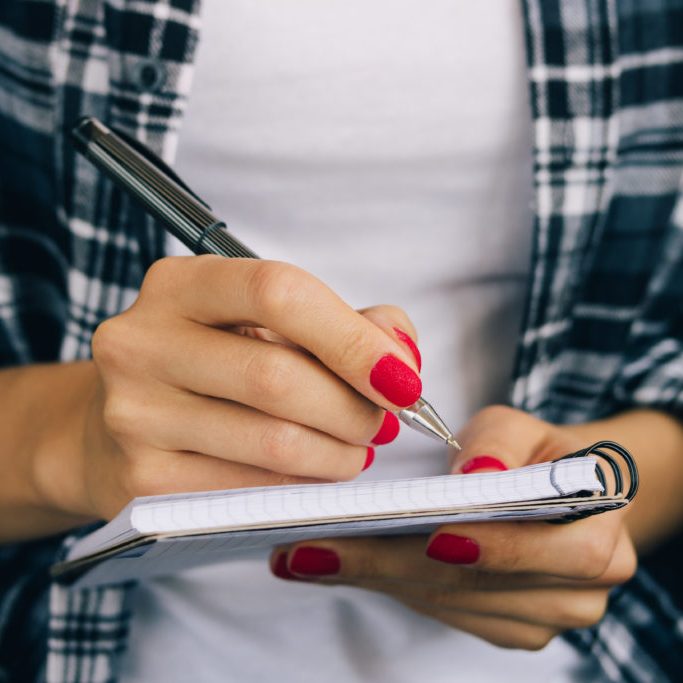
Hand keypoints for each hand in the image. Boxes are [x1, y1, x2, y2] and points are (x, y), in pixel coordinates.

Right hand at [37, 256, 420, 519]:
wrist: (119, 423)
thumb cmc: (211, 364)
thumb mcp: (265, 324)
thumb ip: (342, 324)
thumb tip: (400, 356)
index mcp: (179, 285)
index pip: (278, 292)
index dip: (353, 339)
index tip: (404, 379)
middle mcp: (142, 343)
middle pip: (278, 377)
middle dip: (354, 409)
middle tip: (382, 422)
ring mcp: (134, 416)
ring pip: (274, 443)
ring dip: (339, 454)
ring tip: (354, 449)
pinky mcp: (142, 481)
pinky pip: (253, 491)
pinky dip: (303, 487)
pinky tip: (310, 474)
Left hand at [269, 406, 636, 649]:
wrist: (554, 491)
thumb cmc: (535, 453)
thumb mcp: (522, 427)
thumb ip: (502, 443)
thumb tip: (477, 475)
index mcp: (599, 537)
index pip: (553, 552)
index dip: (494, 547)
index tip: (430, 537)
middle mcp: (579, 593)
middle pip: (479, 587)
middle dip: (390, 565)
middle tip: (316, 548)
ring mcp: (541, 618)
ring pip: (449, 605)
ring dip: (374, 580)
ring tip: (309, 556)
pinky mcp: (505, 626)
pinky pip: (441, 612)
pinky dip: (387, 586)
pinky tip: (341, 566)